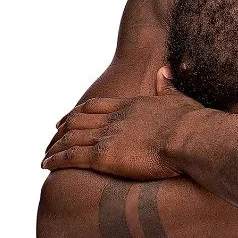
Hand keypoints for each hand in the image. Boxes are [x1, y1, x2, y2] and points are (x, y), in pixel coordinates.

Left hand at [41, 67, 202, 178]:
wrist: (190, 138)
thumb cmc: (192, 123)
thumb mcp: (178, 99)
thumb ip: (167, 87)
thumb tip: (164, 72)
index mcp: (129, 106)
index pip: (95, 106)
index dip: (80, 112)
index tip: (69, 118)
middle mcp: (113, 119)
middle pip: (78, 120)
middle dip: (63, 129)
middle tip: (54, 135)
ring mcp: (106, 136)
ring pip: (70, 138)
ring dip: (55, 146)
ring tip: (46, 155)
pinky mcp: (103, 156)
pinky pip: (71, 157)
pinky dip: (55, 159)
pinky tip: (46, 164)